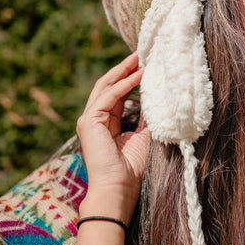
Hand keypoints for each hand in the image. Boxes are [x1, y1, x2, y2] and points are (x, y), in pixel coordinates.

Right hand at [76, 52, 149, 223]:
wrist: (118, 190)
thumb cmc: (131, 170)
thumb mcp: (144, 135)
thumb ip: (146, 115)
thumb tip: (156, 96)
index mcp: (105, 123)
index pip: (116, 93)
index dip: (130, 77)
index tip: (146, 64)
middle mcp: (94, 119)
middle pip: (109, 85)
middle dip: (125, 68)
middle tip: (142, 53)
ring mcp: (88, 120)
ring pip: (105, 86)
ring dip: (124, 71)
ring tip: (140, 57)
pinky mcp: (88, 122)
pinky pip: (108, 97)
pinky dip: (124, 84)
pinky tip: (139, 75)